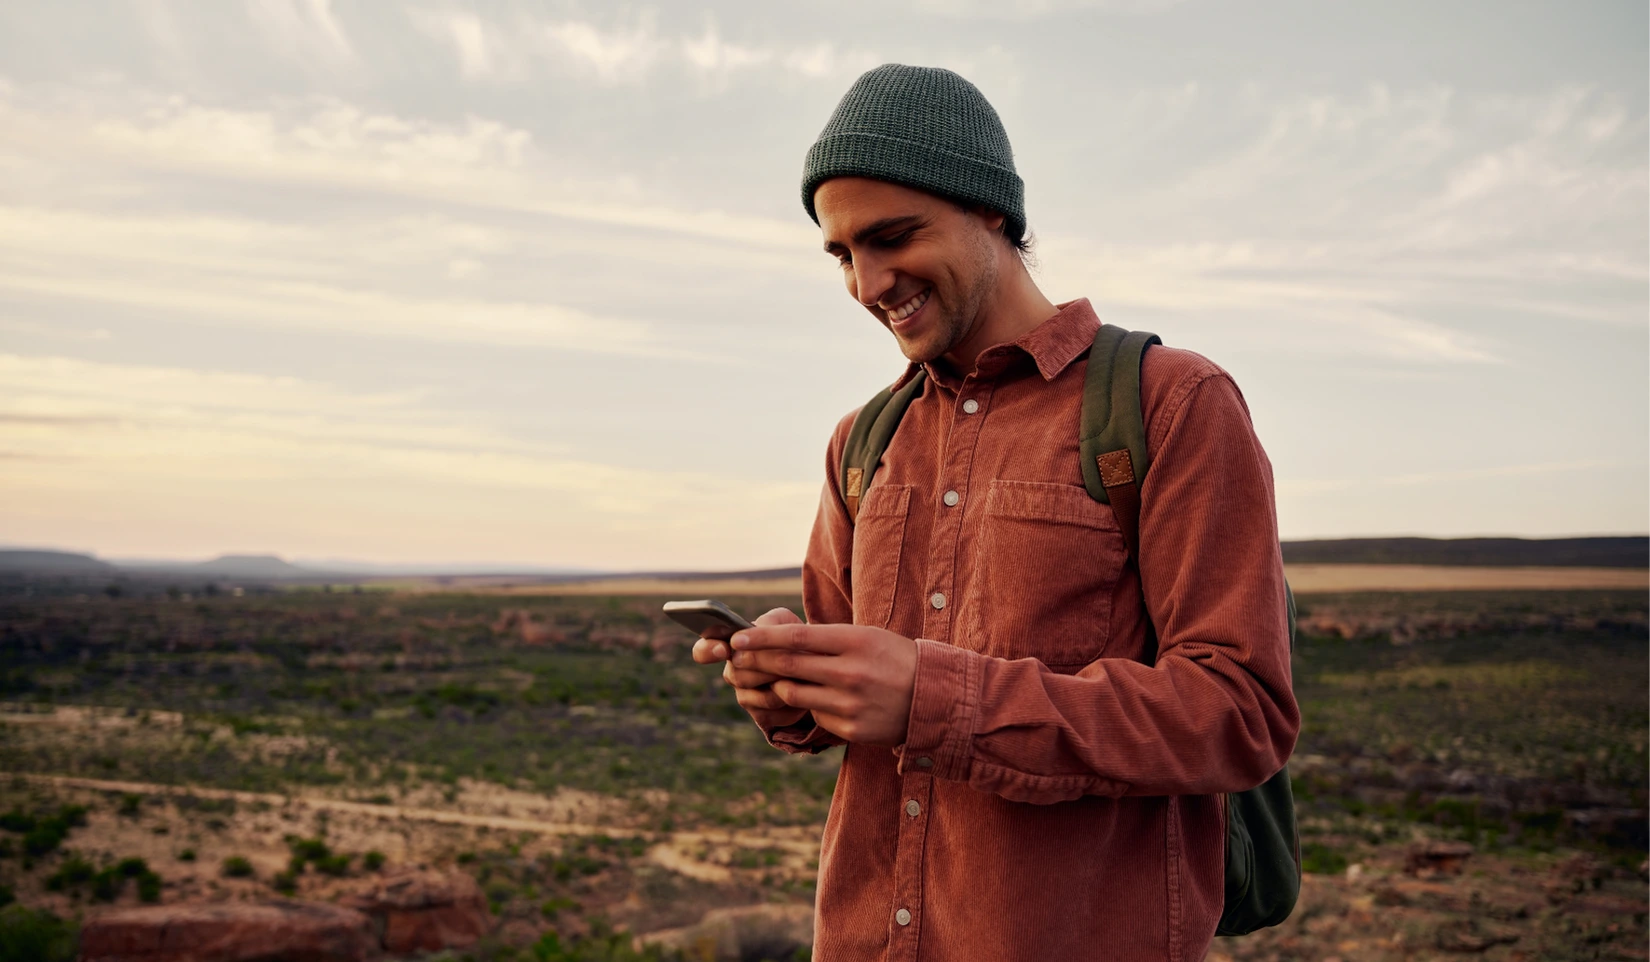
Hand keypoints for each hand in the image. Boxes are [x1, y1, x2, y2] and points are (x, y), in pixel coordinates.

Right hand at [691, 607, 808, 729]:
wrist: (815, 665)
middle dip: (764, 667)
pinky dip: (791, 703)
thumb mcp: (784, 622)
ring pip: (756, 696)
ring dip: (780, 684)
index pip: (704, 650)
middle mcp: (733, 672)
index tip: (723, 649)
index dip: (708, 651)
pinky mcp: (762, 715)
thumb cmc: (793, 637)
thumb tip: (757, 632)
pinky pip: (772, 713)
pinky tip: (804, 691)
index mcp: (731, 646)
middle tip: (788, 657)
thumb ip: (768, 623)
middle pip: (736, 675)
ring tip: (802, 673)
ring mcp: (745, 696)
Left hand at [729, 623, 916, 745]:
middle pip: (788, 665)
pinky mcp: (850, 730)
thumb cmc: (893, 659)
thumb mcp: (866, 638)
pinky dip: (810, 706)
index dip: (761, 638)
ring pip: (793, 694)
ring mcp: (850, 704)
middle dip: (756, 660)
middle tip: (737, 657)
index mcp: (855, 642)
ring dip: (778, 685)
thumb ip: (826, 641)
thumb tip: (779, 641)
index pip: (796, 637)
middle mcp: (850, 673)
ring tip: (775, 678)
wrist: (933, 698)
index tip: (736, 636)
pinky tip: (822, 700)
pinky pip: (814, 716)